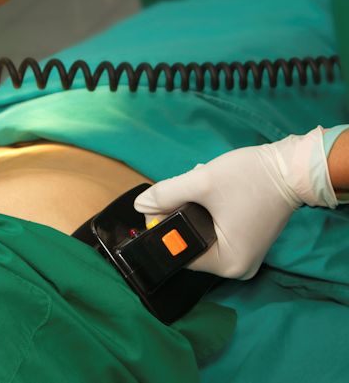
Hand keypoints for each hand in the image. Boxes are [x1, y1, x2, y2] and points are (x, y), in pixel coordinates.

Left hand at [134, 127, 337, 278]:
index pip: (178, 251)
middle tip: (188, 190)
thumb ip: (166, 194)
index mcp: (226, 263)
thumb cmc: (252, 177)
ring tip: (202, 188)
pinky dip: (207, 212)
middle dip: (181, 214)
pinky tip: (211, 192)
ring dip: (193, 210)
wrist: (292, 167)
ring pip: (199, 233)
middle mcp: (235, 267)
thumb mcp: (202, 182)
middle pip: (188, 242)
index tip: (162, 203)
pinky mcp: (245, 241)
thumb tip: (142, 206)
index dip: (163, 227)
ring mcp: (242, 255)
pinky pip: (214, 230)